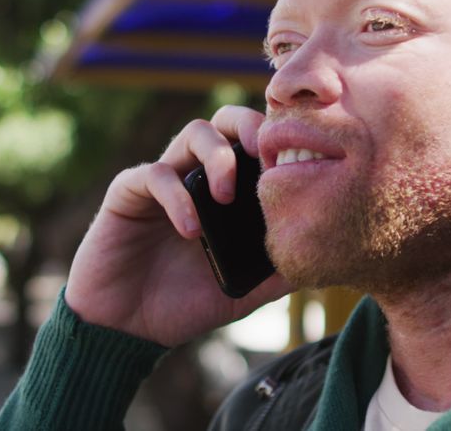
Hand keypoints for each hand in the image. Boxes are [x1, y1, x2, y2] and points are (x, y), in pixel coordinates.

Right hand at [64, 105, 291, 346]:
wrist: (127, 329)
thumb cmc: (185, 304)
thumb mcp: (244, 290)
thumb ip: (278, 272)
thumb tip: (324, 257)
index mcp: (226, 191)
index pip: (255, 143)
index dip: (277, 143)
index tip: (298, 163)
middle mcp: (196, 175)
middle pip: (227, 120)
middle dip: (251, 127)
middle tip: (265, 155)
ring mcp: (163, 180)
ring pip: (195, 133)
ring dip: (219, 157)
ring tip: (227, 196)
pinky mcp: (128, 192)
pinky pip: (155, 174)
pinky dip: (178, 198)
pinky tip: (191, 230)